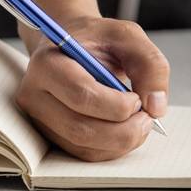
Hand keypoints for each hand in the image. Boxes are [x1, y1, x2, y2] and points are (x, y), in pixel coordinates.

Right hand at [15, 16, 169, 160]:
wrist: (71, 47)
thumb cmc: (96, 40)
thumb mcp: (127, 36)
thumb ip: (149, 64)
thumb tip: (156, 106)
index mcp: (47, 63)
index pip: (82, 95)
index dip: (117, 105)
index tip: (138, 98)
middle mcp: (35, 95)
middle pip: (80, 129)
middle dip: (123, 130)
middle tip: (147, 118)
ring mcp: (39, 119)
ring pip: (83, 147)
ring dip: (120, 142)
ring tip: (139, 122)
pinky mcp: (50, 135)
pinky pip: (83, 154)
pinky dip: (111, 149)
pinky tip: (124, 130)